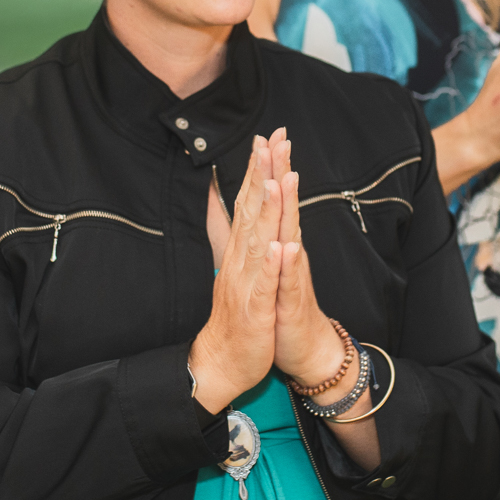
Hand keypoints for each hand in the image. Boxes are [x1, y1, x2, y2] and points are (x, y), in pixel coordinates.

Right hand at [189, 135, 283, 412]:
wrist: (223, 362)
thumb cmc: (235, 315)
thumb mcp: (233, 267)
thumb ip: (228, 232)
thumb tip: (220, 201)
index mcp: (240, 251)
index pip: (247, 202)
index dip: (257, 169)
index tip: (266, 137)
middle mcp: (240, 261)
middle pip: (250, 212)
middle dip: (261, 176)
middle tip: (270, 141)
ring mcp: (247, 285)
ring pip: (257, 243)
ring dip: (264, 212)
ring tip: (274, 181)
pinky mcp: (255, 311)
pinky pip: (264, 287)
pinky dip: (271, 267)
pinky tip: (279, 247)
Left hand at [267, 130, 343, 386]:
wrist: (302, 347)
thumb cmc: (282, 304)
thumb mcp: (268, 266)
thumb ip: (263, 234)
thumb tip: (258, 206)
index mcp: (278, 243)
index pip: (274, 200)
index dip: (270, 168)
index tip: (268, 134)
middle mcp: (288, 253)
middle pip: (285, 207)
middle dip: (283, 173)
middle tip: (282, 140)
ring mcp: (292, 276)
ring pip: (290, 237)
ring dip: (288, 209)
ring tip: (287, 180)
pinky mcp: (292, 302)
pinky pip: (291, 281)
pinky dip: (289, 264)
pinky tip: (288, 247)